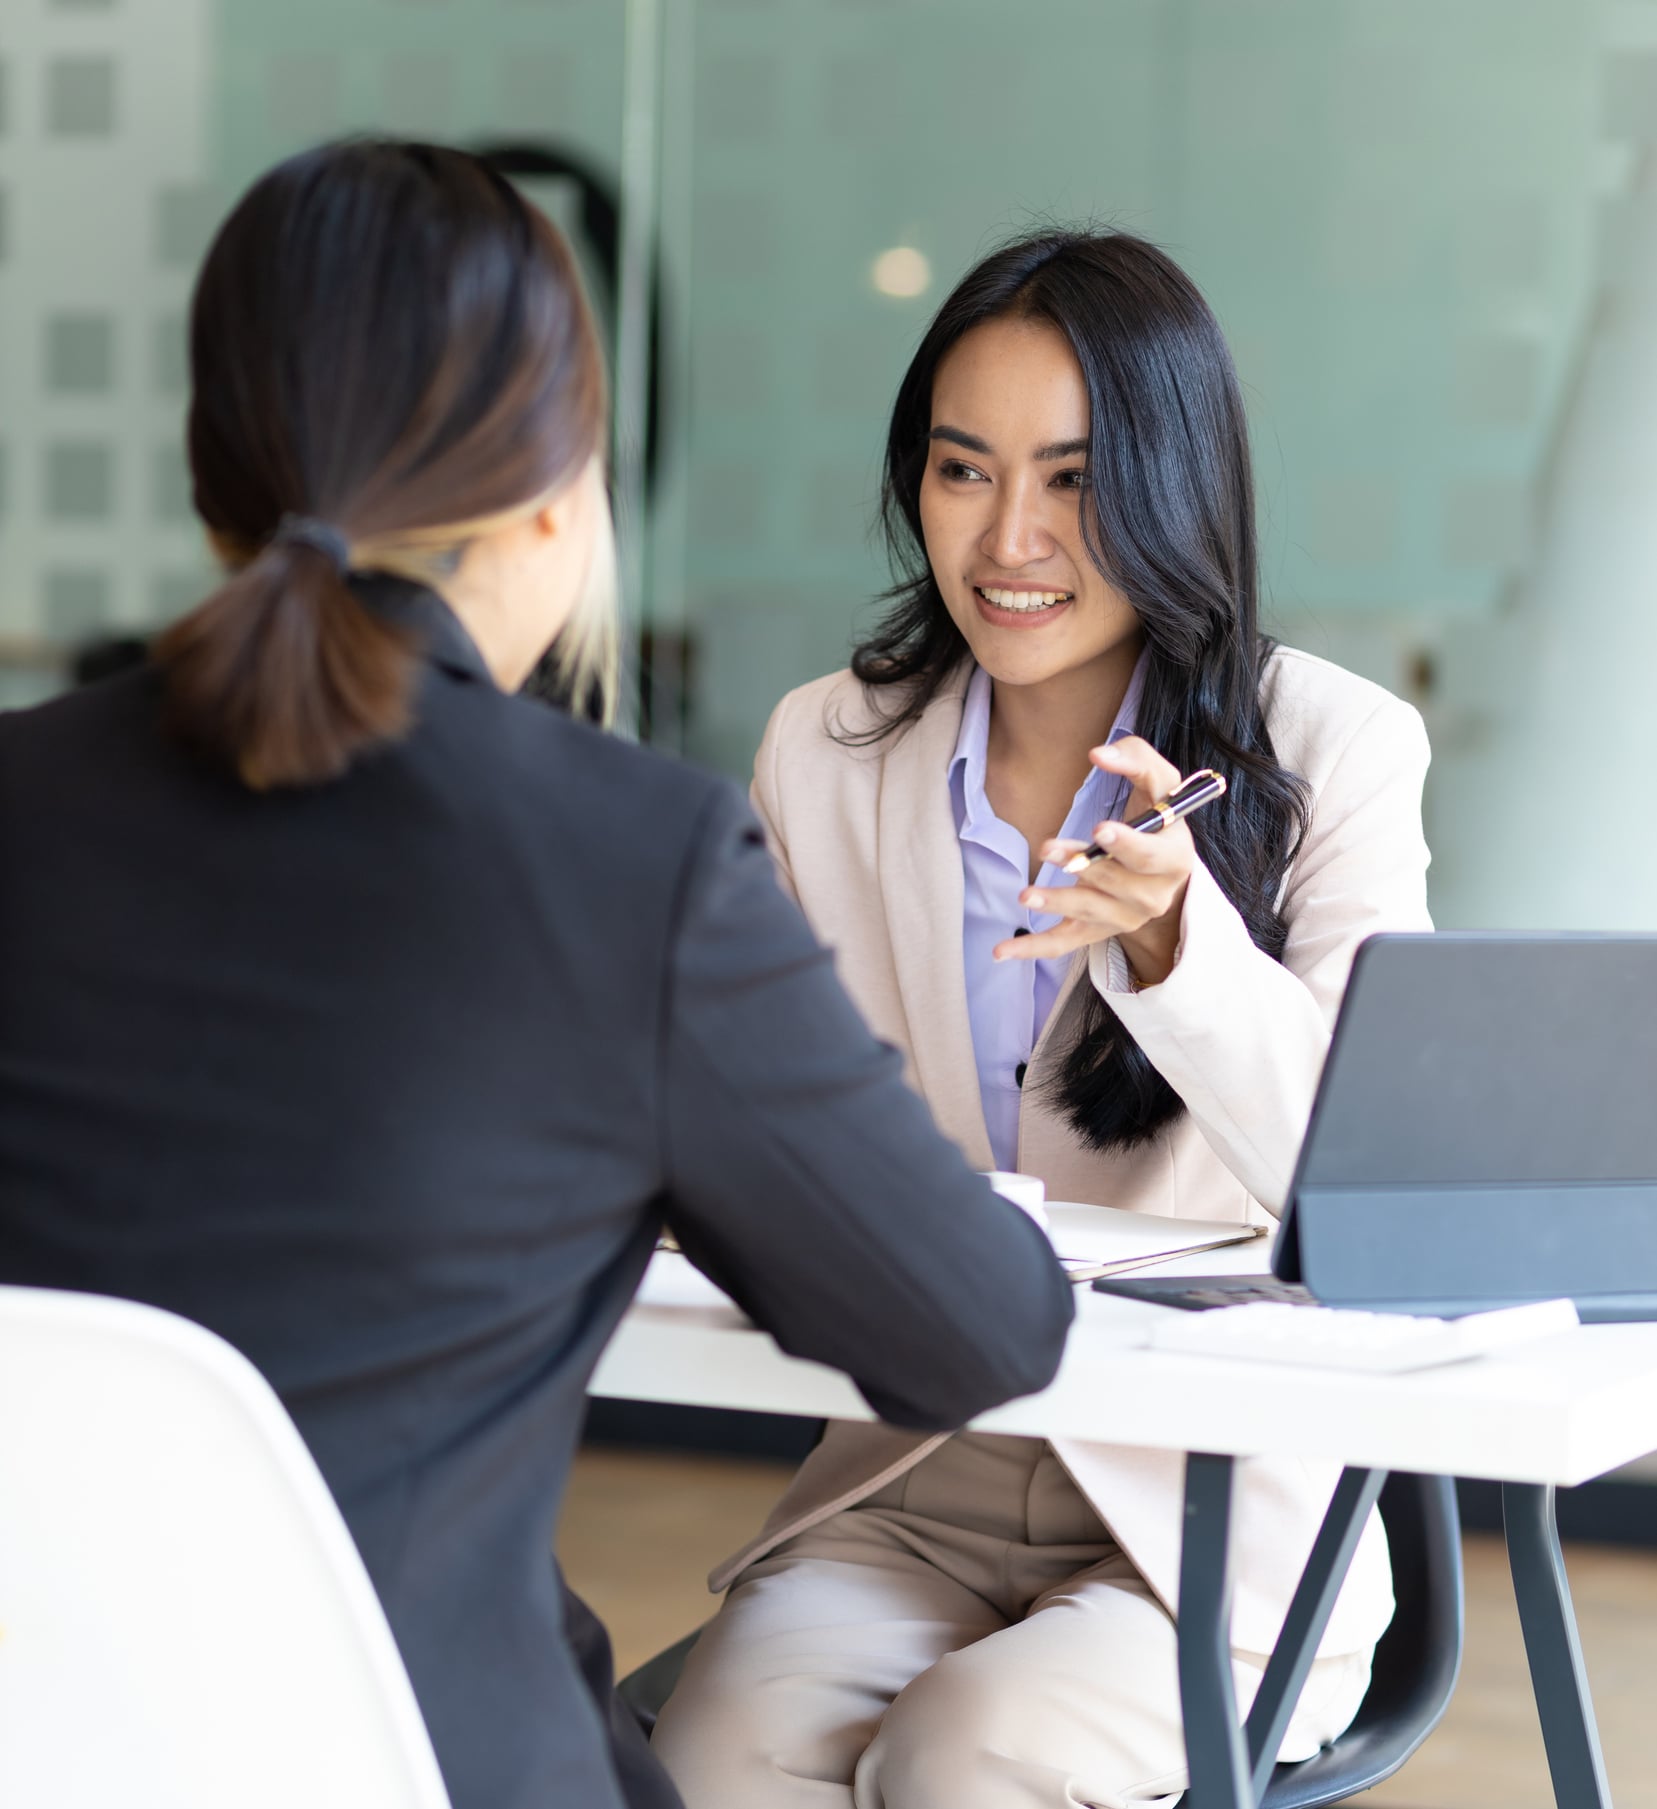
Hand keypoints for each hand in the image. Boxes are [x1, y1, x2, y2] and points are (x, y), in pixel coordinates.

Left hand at [992, 736, 1193, 986]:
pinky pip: (1065, 943)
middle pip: (1116, 884)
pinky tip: (1002, 951)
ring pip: (1089, 912)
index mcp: (1174, 858)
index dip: (1127, 844)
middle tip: (1049, 850)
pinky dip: (1033, 949)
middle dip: (1082, 866)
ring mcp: (1125, 917)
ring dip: (1056, 902)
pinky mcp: (1098, 930)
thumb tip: (1099, 754)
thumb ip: (1135, 758)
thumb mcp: (1159, 780)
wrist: (1163, 865)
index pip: (1151, 855)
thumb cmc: (1157, 814)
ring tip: (1025, 895)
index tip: (1100, 830)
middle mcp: (1154, 894)